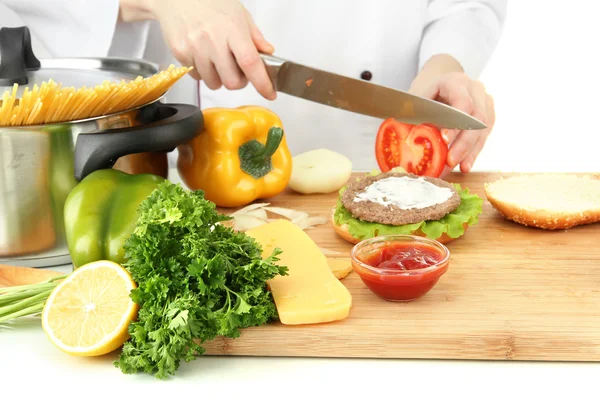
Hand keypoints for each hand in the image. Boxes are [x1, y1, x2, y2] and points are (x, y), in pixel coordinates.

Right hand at [120, 0, 275, 99]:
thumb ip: (254, 36)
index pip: (250, 62)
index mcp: (232, 28)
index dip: (262, 82)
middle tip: (237, 70)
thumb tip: (268, 53)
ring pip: (213, 83)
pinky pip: (197, 77)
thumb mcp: (238, 13)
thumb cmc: (209, 2)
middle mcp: (212, 40)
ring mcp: (194, 48)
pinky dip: (203, 72)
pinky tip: (203, 56)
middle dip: (238, 81)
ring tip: (217, 61)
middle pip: (232, 81)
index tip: (269, 93)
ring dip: (219, 78)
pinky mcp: (180, 54)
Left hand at [409, 59, 495, 172]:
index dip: (455, 124)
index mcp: (456, 81)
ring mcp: (484, 103)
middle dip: (463, 143)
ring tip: (460, 167)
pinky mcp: (488, 116)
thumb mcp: (416, 100)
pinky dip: (473, 152)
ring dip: (470, 151)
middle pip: (477, 119)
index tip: (444, 140)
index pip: (462, 103)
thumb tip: (409, 141)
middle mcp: (474, 90)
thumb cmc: (426, 95)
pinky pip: (483, 136)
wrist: (439, 88)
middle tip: (451, 161)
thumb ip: (414, 116)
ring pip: (483, 130)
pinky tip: (465, 165)